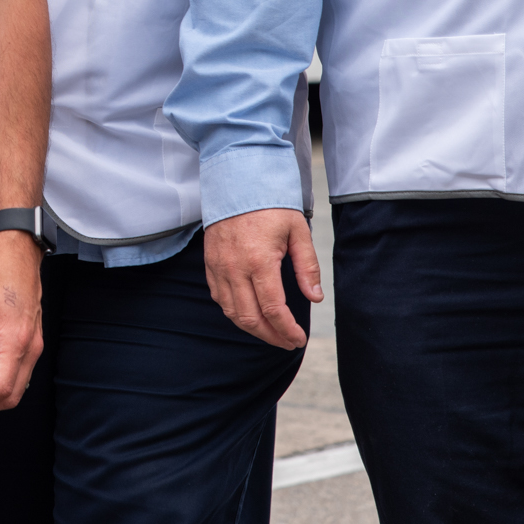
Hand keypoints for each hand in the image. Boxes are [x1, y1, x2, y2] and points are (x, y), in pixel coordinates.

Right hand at [204, 208, 322, 350]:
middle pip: (250, 318)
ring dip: (252, 328)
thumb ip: (307, 267)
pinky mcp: (210, 263)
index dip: (287, 330)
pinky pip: (219, 298)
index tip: (298, 339)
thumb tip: (314, 297)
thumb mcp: (297, 231)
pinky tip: (249, 314)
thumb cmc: (270, 204)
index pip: (273, 309)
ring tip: (271, 333)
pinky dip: (234, 312)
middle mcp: (234, 268)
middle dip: (271, 336)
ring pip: (231, 312)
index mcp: (259, 261)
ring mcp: (218, 267)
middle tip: (287, 342)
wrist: (237, 181)